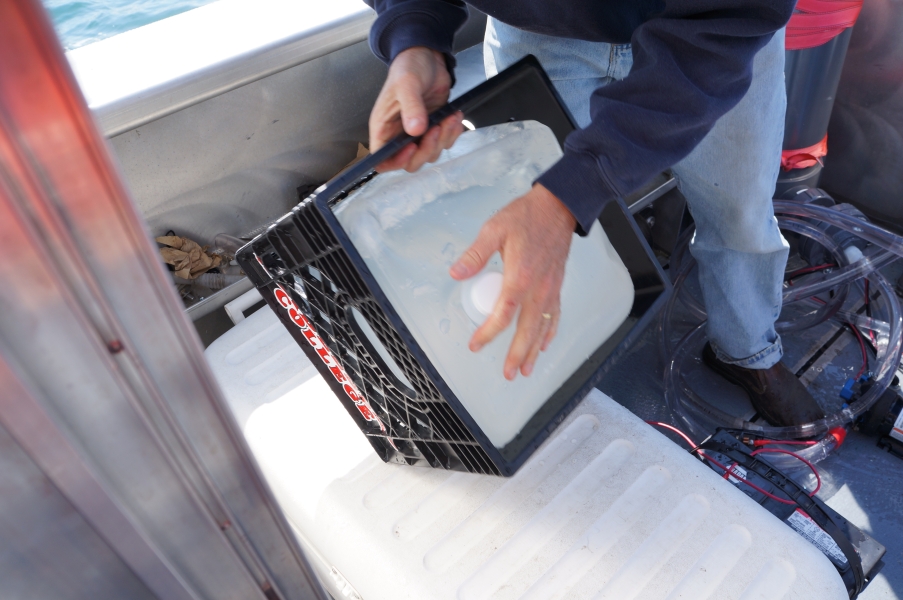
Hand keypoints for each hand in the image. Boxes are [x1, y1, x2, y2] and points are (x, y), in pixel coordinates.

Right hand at [369, 46, 463, 171]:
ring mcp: (417, 134)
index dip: (395, 161)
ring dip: (443, 139)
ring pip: (430, 153)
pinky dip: (452, 134)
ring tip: (450, 118)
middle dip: (426, 150)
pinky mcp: (433, 128)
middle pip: (410, 163)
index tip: (411, 148)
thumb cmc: (409, 67)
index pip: (382, 159)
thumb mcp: (407, 83)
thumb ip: (411, 106)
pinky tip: (455, 118)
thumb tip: (415, 130)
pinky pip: (444, 142)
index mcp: (384, 128)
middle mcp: (398, 135)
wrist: (427, 56)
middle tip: (436, 129)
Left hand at [450, 184, 576, 379]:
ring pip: (543, 327)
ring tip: (526, 370)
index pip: (503, 314)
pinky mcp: (557, 285)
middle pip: (527, 329)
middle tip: (509, 374)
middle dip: (518, 354)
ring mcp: (551, 288)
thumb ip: (475, 254)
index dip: (489, 333)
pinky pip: (555, 315)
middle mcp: (539, 287)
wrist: (558, 206)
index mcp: (521, 276)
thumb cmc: (526, 216)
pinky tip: (545, 344)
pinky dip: (550, 332)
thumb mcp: (494, 229)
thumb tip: (456, 273)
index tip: (476, 344)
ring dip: (534, 350)